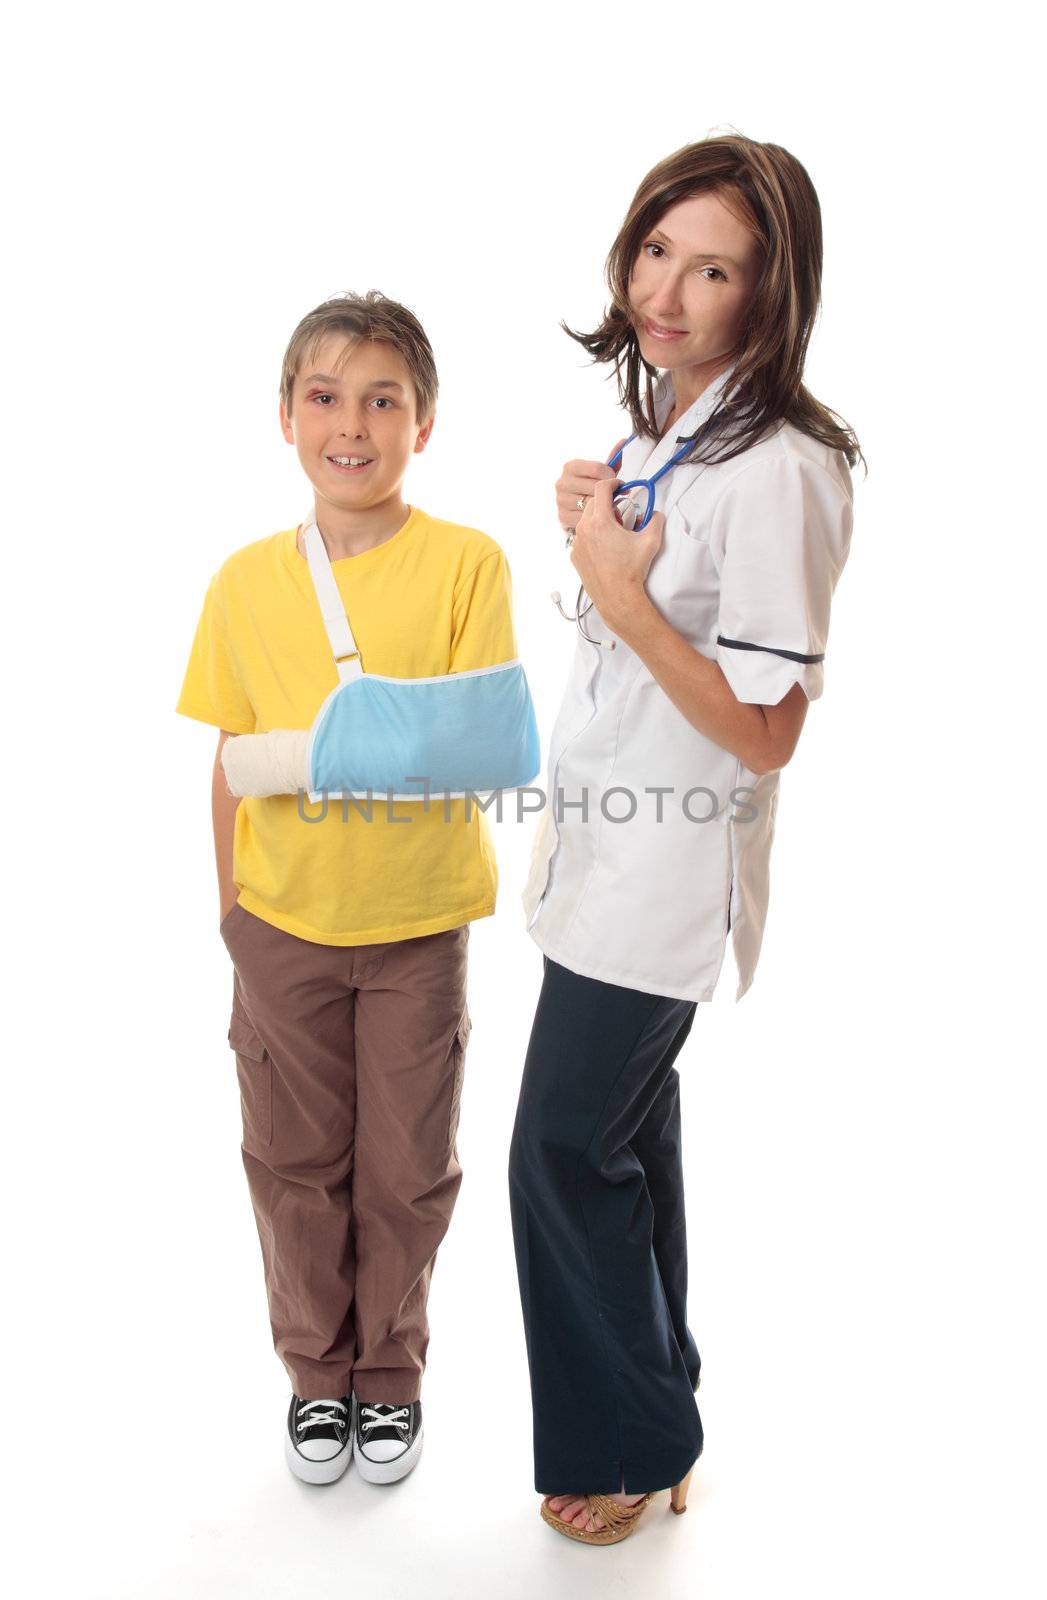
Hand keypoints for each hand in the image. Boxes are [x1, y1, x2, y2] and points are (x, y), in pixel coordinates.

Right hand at [555, 447, 624, 533]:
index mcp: (570, 466)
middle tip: (614, 496)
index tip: (616, 483)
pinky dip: (595, 518)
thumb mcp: (601, 473)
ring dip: (603, 506)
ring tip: (606, 506)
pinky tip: (598, 516)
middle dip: (608, 493)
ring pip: (592, 503)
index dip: (611, 477)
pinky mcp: (562, 517)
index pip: (597, 468)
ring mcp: (560, 500)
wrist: (573, 509)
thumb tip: (624, 440)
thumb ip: (613, 459)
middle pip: (595, 487)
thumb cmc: (590, 488)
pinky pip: (587, 518)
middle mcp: (562, 482)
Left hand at [569, 478, 664, 631]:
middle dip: (606, 502)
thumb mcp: (651, 541)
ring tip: (614, 532)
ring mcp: (577, 543)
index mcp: (600, 522)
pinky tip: (605, 547)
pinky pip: (582, 537)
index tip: (620, 487)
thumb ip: (655, 520)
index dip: (613, 483)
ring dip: (598, 519)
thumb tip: (655, 514)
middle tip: (621, 513)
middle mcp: (584, 530)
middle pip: (592, 502)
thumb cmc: (631, 572)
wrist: (617, 597)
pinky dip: (592, 535)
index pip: (601, 488)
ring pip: (585, 520)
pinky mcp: (575, 555)